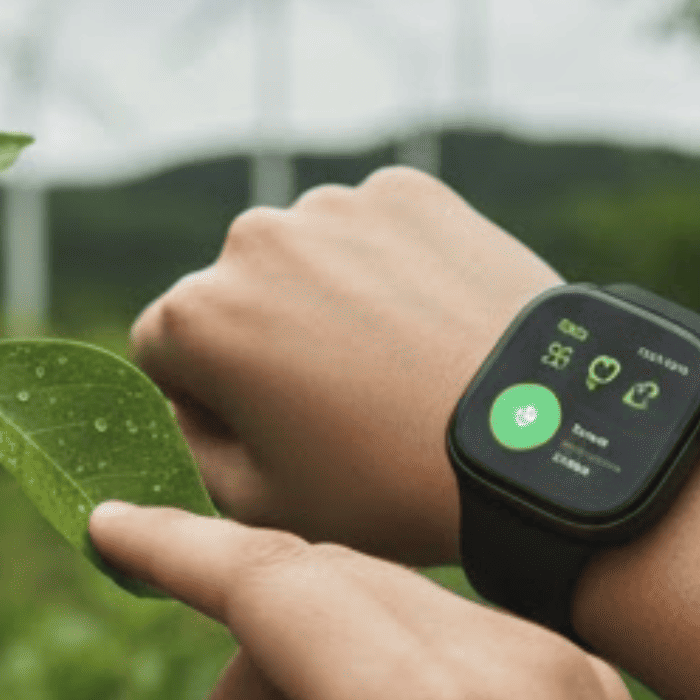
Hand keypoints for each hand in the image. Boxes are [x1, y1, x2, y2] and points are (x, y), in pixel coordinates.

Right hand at [129, 167, 558, 565]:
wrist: (537, 435)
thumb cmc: (390, 485)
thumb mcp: (261, 507)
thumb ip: (190, 452)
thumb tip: (181, 409)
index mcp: (197, 317)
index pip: (162, 352)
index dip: (208, 402)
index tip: (273, 435)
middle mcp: (252, 240)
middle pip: (233, 294)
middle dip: (266, 341)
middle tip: (342, 406)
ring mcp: (336, 207)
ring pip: (306, 258)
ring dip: (328, 300)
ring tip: (397, 368)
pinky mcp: (409, 192)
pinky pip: (376, 232)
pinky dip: (392, 269)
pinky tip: (433, 326)